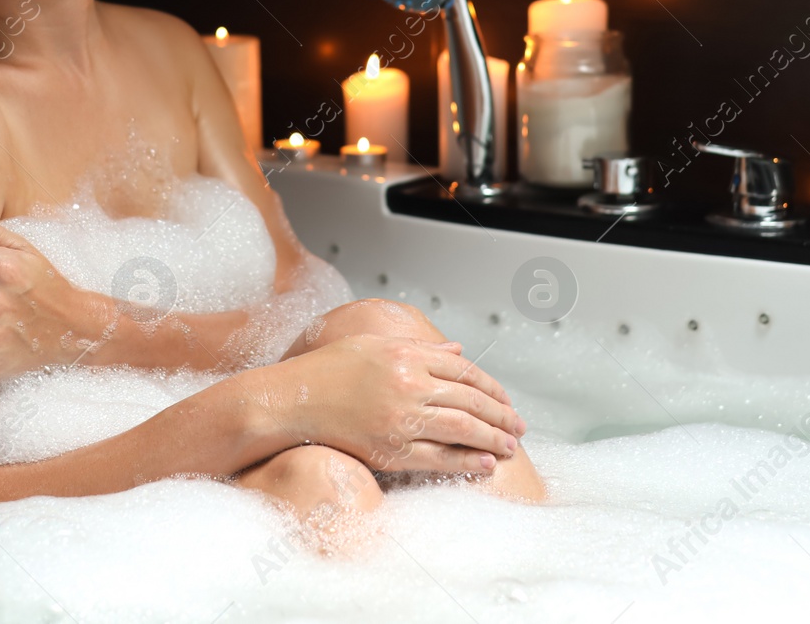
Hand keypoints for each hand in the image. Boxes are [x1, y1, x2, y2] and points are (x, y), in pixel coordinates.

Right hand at [271, 335, 524, 474]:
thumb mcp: (373, 346)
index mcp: (406, 355)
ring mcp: (400, 418)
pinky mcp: (390, 449)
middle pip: (470, 399)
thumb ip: (420, 348)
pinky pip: (437, 457)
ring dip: (491, 438)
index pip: (464, 371)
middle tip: (518, 427)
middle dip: (500, 414)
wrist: (291, 401)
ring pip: (461, 427)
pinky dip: (464, 461)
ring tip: (509, 447)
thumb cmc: (326, 371)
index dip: (491, 387)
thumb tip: (457, 351)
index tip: (506, 400)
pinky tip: (483, 464)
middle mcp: (408, 384)